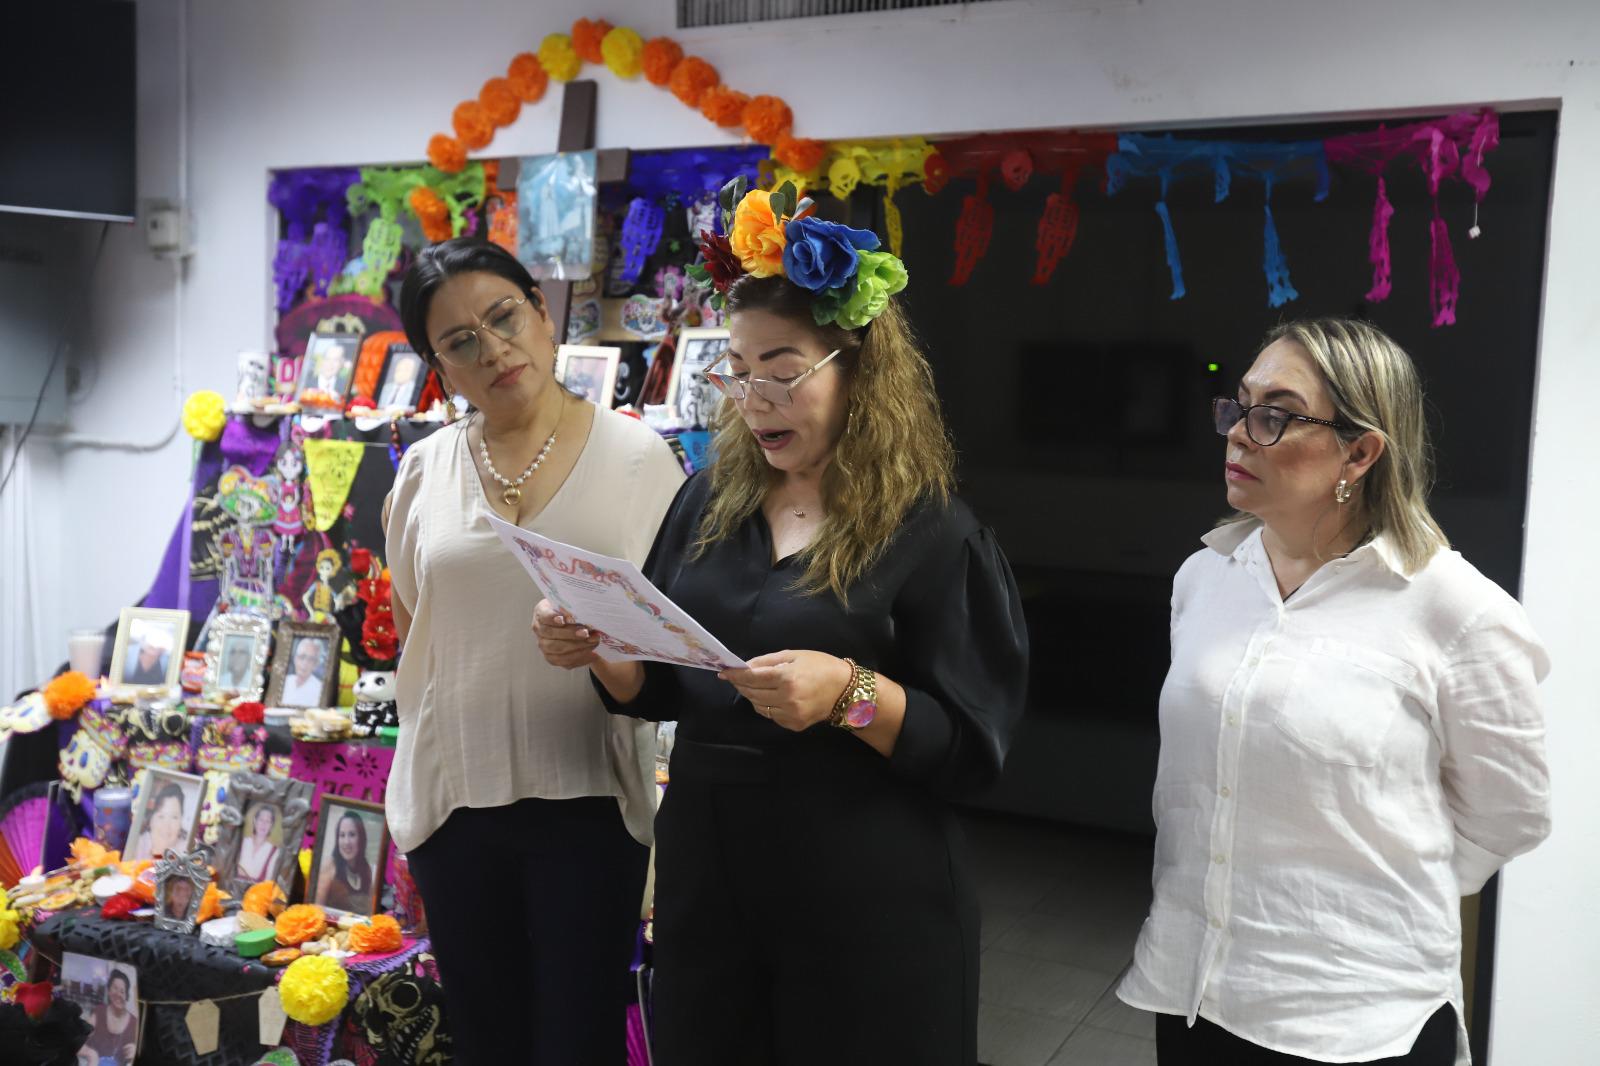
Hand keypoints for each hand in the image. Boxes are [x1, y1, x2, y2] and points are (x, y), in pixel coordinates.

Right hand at [532, 599, 601, 669]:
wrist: (576, 625)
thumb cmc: (573, 612)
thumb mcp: (572, 605)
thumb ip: (574, 608)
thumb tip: (581, 613)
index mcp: (541, 612)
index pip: (543, 615)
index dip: (552, 618)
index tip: (563, 620)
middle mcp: (539, 629)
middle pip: (550, 634)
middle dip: (570, 634)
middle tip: (586, 633)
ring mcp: (544, 645)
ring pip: (557, 649)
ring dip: (577, 646)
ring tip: (592, 641)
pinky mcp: (552, 658)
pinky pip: (564, 660)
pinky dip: (579, 656)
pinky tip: (590, 651)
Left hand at [719, 651, 851, 731]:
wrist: (845, 691)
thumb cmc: (820, 666)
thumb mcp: (795, 655)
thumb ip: (768, 661)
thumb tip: (745, 666)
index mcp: (787, 678)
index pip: (753, 678)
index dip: (736, 675)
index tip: (724, 672)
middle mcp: (787, 698)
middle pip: (752, 693)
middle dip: (741, 685)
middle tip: (736, 678)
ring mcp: (790, 714)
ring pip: (759, 707)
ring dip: (752, 696)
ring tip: (754, 687)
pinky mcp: (793, 725)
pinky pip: (771, 715)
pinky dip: (766, 706)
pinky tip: (771, 697)